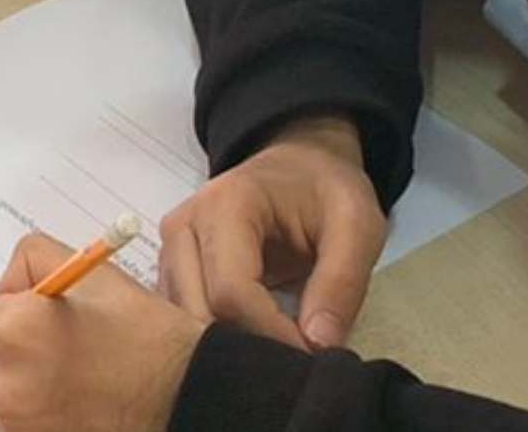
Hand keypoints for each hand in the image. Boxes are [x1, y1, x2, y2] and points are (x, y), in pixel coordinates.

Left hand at [0, 233, 205, 431]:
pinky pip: (12, 429)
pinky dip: (31, 419)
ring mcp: (16, 426)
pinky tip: (70, 405)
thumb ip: (31, 262)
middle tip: (43, 352)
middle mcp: (5, 384)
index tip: (9, 318)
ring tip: (63, 381)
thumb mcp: (92, 275)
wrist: (186, 396)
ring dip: (13, 391)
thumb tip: (2, 290)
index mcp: (14, 329)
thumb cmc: (145, 336)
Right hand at [158, 114, 385, 349]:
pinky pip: (182, 320)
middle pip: (198, 312)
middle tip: (295, 362)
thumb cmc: (326, 190)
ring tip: (277, 354)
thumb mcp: (357, 223)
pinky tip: (255, 342)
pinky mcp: (171, 272)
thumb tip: (319, 345)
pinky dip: (215, 341)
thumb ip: (342, 281)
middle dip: (247, 345)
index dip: (272, 334)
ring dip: (229, 348)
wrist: (298, 165)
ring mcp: (170, 251)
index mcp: (225, 205)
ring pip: (184, 323)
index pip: (231, 292)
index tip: (313, 355)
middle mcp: (183, 227)